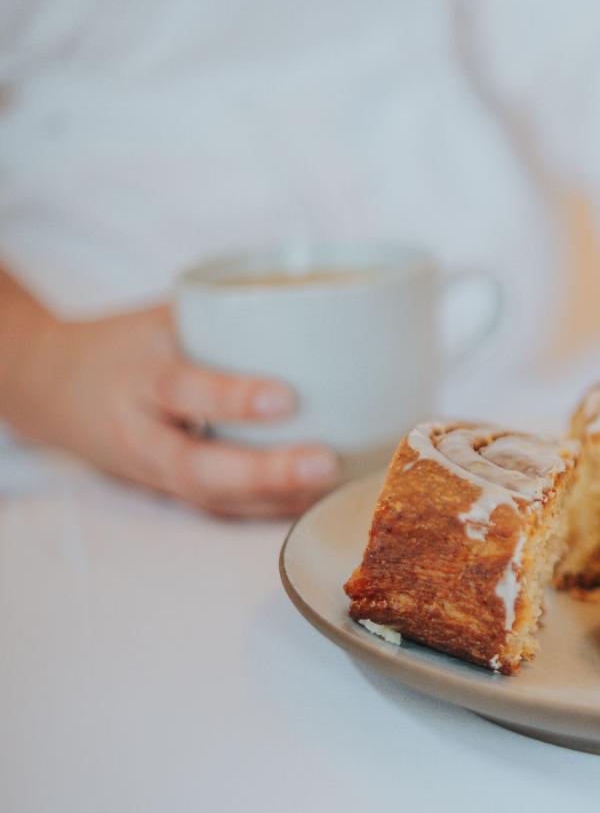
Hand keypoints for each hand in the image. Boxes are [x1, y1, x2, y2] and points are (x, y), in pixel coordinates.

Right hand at [8, 306, 337, 517]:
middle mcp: (142, 432)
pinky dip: (266, 510)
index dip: (232, 397)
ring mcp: (154, 471)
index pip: (181, 389)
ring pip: (211, 499)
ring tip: (333, 486)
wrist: (54, 386)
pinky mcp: (170, 491)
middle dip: (263, 472)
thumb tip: (328, 302)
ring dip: (274, 499)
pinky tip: (315, 501)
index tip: (287, 397)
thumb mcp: (164, 316)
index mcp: (139, 375)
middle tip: (325, 463)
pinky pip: (219, 510)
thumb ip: (229, 312)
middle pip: (196, 466)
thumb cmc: (130, 342)